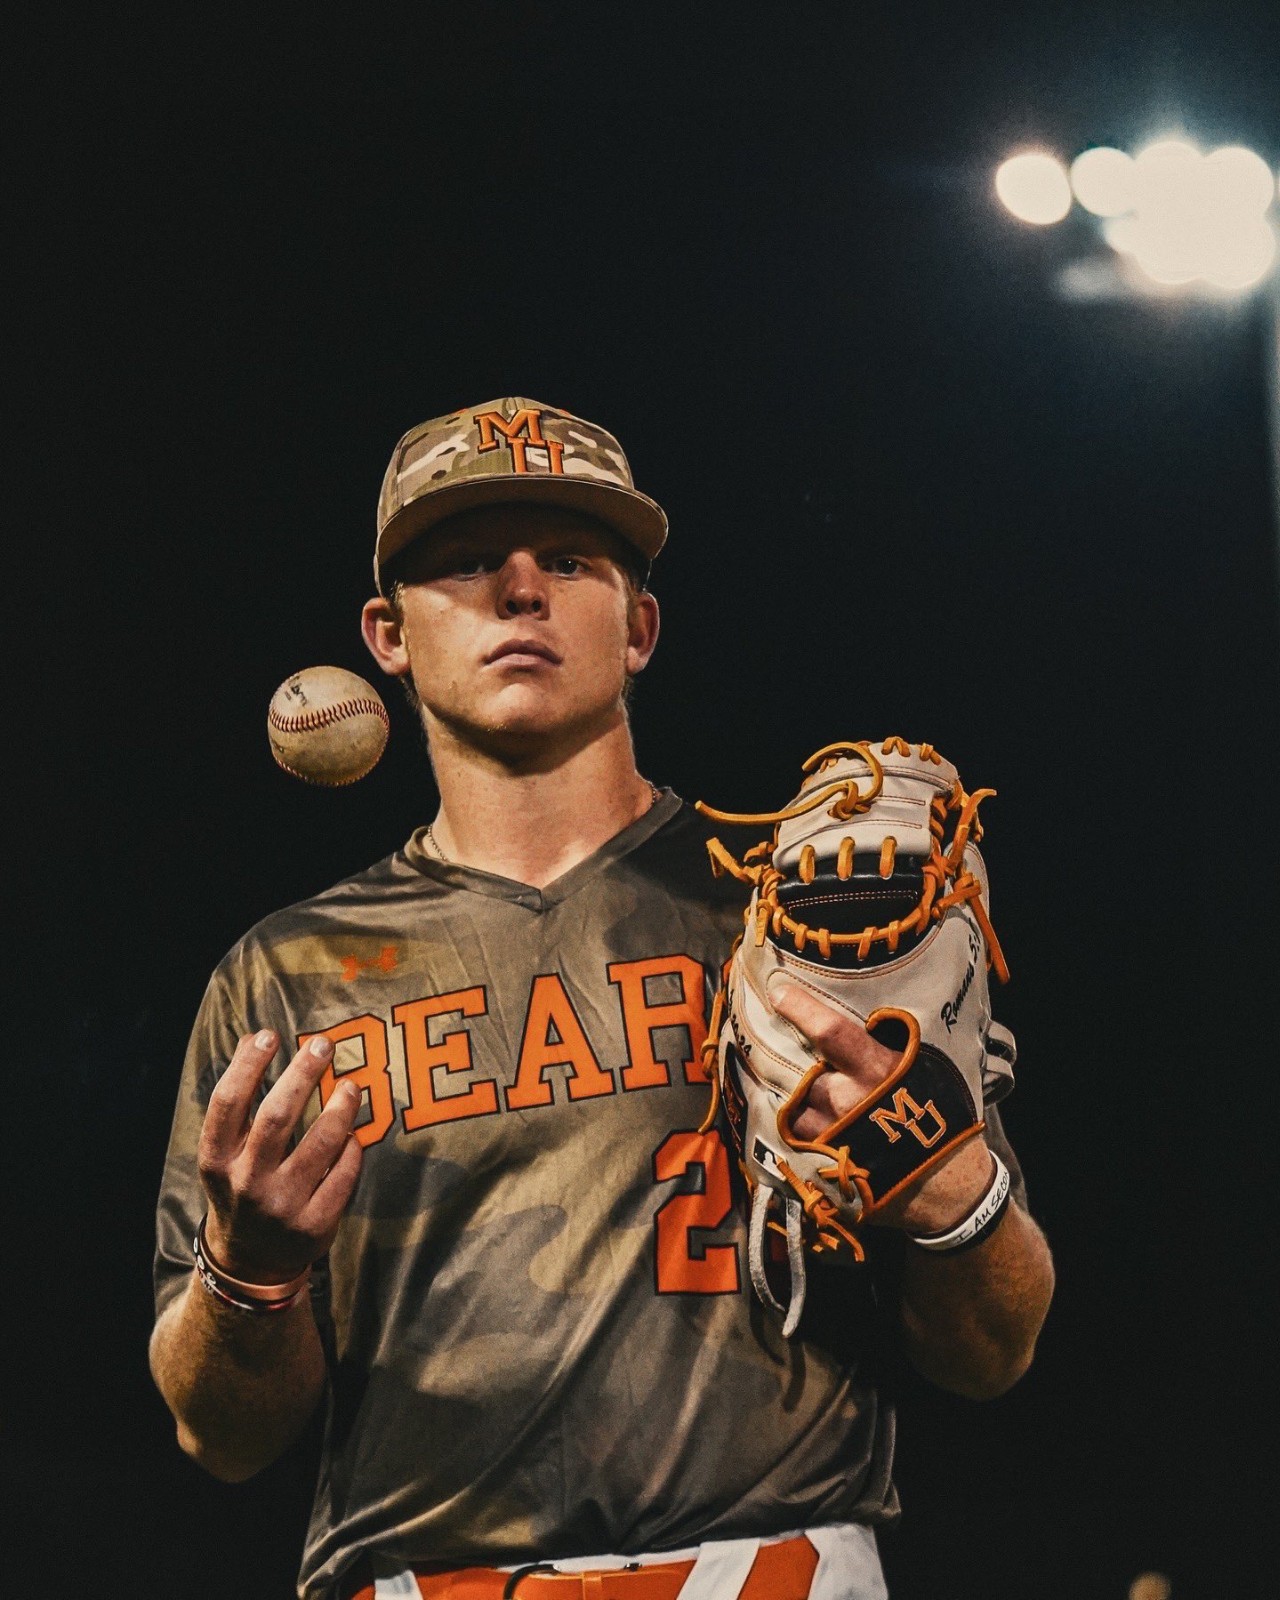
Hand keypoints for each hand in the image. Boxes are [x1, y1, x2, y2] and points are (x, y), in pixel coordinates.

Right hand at [198, 1031, 363, 1282]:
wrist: (251, 1260)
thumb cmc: (241, 1184)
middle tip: (323, 1044)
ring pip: (320, 1144)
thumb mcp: (226, 1149)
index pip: (227, 1103)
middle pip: (277, 1117)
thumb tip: (253, 1038)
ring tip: (352, 1085)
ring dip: (341, 1108)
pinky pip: (344, 1175)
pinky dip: (353, 1149)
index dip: (247, 1066)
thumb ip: (240, 1097)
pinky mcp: (315, 1225)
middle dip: (302, 1074)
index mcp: (217, 1160)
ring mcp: (281, 1206)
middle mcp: (245, 1183)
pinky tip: (354, 1134)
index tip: (269, 1035)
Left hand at [769, 979, 992, 1235]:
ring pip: (792, 1107)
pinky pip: (795, 1140)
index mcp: (878, 1071)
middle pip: (801, 1070)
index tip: (779, 990)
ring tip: (785, 1085)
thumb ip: (896, 1045)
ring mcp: (833, 1136)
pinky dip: (793, 1129)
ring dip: (789, 1096)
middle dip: (784, 1056)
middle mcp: (850, 1101)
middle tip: (769, 1040)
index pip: (831, 1032)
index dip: (801, 1009)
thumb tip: (875, 1013)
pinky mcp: (825, 1166)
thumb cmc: (944, 1120)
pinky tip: (798, 1121)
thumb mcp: (928, 1072)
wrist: (950, 1190)